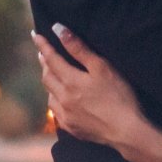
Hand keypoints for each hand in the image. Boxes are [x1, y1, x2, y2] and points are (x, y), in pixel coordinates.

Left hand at [33, 24, 148, 153]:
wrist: (126, 131)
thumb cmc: (119, 95)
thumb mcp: (101, 67)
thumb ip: (78, 48)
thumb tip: (58, 30)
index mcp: (70, 81)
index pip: (51, 59)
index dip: (43, 45)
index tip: (35, 34)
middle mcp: (63, 99)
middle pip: (47, 76)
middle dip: (44, 62)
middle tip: (43, 53)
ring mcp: (66, 116)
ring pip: (49, 95)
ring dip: (49, 82)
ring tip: (52, 74)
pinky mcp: (72, 128)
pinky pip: (56, 111)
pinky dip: (55, 100)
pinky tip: (60, 99)